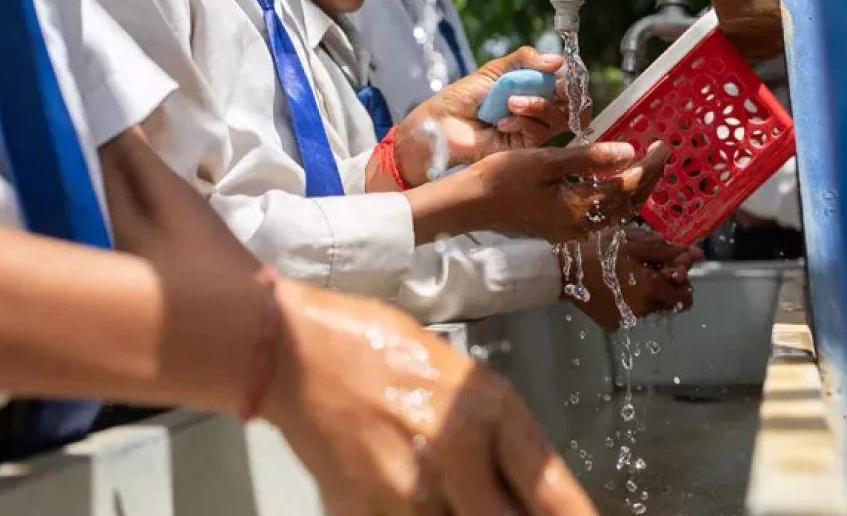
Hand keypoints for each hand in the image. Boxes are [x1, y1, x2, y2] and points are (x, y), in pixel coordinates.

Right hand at [264, 281, 595, 515]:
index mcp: (488, 406)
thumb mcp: (459, 376)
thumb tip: (529, 496)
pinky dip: (417, 514)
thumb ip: (497, 436)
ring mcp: (410, 489)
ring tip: (441, 485)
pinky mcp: (365, 512)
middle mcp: (457, 450)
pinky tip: (408, 493)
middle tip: (493, 501)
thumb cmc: (376, 348)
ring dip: (459, 513)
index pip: (553, 491)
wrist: (293, 350)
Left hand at [395, 47, 573, 185]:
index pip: (567, 85)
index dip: (572, 78)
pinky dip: (524, 121)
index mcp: (533, 89)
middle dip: (567, 93)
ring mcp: (533, 130)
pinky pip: (539, 133)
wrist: (442, 124)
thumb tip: (558, 60)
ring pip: (560, 118)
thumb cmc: (463, 97)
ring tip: (511, 102)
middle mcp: (538, 111)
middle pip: (575, 105)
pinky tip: (502, 121)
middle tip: (556, 87)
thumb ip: (525, 60)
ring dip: (538, 105)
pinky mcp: (525, 149)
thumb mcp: (494, 70)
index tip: (566, 70)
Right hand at [429, 142, 668, 243]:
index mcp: (579, 210)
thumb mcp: (546, 162)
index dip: (649, 167)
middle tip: (660, 153)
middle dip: (648, 179)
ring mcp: (571, 229)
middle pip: (627, 204)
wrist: (469, 204)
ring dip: (633, 188)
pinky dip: (614, 195)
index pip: (627, 188)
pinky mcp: (561, 226)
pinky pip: (599, 212)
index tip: (662, 146)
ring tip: (645, 164)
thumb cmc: (502, 179)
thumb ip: (588, 158)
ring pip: (615, 210)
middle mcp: (581, 226)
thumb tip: (629, 153)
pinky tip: (614, 179)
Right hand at [569, 227, 699, 331]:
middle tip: (648, 270)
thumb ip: (666, 250)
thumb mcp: (633, 242)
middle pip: (668, 304)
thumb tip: (696, 255)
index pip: (684, 298)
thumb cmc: (599, 251)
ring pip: (650, 308)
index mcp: (651, 288)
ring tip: (627, 275)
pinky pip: (631, 313)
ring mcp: (627, 320)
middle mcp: (643, 309)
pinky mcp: (613, 324)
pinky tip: (613, 287)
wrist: (563, 271)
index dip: (681, 282)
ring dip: (647, 294)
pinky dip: (628, 301)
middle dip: (664, 287)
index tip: (670, 269)